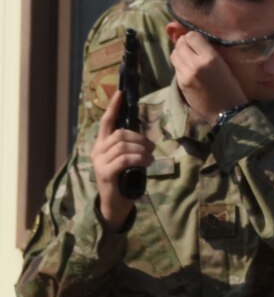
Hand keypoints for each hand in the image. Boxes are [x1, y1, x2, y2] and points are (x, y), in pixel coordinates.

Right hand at [90, 91, 152, 228]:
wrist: (116, 204)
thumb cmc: (124, 179)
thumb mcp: (128, 159)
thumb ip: (130, 146)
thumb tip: (142, 134)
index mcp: (102, 144)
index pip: (107, 121)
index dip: (113, 107)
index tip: (120, 93)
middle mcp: (98, 150)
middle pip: (120, 133)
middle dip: (140, 137)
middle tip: (152, 146)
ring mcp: (100, 162)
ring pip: (123, 145)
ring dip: (142, 150)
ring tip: (150, 157)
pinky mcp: (105, 173)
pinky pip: (124, 159)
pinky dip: (139, 159)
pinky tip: (146, 163)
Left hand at [169, 30, 249, 125]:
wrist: (227, 112)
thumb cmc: (232, 89)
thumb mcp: (225, 67)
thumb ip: (210, 54)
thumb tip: (197, 42)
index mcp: (211, 58)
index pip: (192, 36)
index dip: (193, 37)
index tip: (199, 41)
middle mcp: (195, 64)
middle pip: (180, 44)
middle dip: (185, 43)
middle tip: (191, 47)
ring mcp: (186, 74)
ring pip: (174, 54)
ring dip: (180, 53)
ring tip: (188, 58)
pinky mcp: (181, 83)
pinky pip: (176, 67)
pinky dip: (180, 65)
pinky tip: (189, 70)